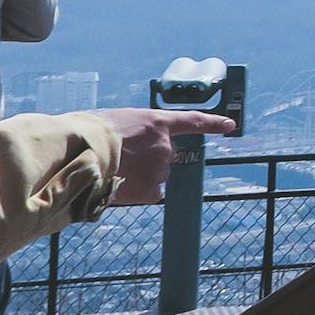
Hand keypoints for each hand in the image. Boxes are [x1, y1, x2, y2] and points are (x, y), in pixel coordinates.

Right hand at [100, 108, 237, 205]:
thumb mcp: (119, 123)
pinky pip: (151, 193)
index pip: (193, 120)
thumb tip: (132, 150)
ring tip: (118, 171)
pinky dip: (139, 193)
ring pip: (156, 176)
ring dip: (141, 176)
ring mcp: (161, 167)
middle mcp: (165, 145)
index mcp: (157, 122)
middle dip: (149, 160)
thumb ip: (137, 133)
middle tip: (125, 160)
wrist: (83, 151)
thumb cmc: (91, 134)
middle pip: (165, 158)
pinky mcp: (153, 189)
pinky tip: (122, 186)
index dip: (213, 123)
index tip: (231, 125)